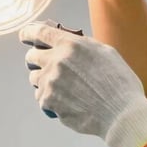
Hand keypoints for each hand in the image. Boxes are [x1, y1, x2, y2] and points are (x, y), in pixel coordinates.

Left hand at [20, 21, 146, 146]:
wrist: (121, 114)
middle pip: (31, 56)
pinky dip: (50, 100)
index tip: (24, 36)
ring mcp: (50, 82)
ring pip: (35, 79)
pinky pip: (41, 98)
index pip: (39, 32)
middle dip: (37, 60)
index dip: (28, 33)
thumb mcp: (106, 53)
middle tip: (48, 67)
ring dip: (44, 81)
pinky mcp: (49, 102)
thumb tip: (70, 45)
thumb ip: (83, 45)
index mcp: (71, 45)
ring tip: (64, 89)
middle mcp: (56, 61)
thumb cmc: (120, 84)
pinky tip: (68, 103)